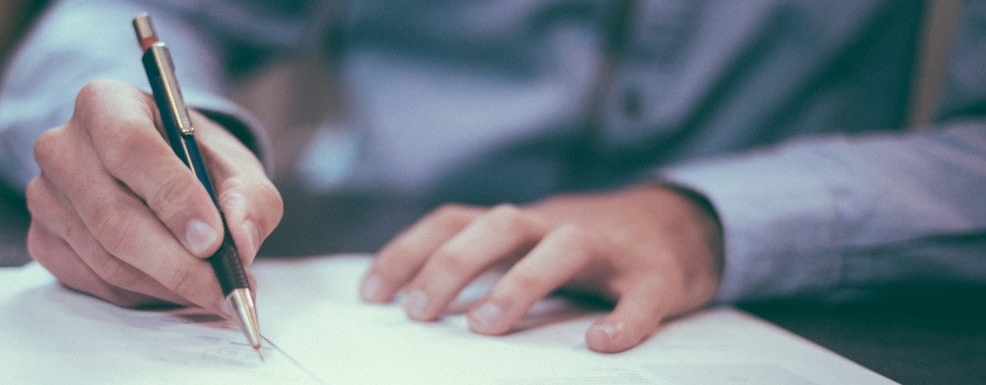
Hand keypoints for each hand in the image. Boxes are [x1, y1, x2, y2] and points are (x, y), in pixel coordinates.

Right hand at [26, 79, 281, 310]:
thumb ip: (249, 198)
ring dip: (166, 284)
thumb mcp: (235, 166)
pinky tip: (174, 286)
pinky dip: (143, 294)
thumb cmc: (196, 162)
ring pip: (106, 258)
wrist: (159, 171)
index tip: (213, 240)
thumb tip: (240, 241)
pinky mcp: (42, 239)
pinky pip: (94, 281)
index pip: (130, 147)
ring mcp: (44, 195)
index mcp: (106, 103)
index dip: (173, 197)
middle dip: (176, 262)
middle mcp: (62, 146)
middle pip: (113, 216)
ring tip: (212, 290)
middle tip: (223, 288)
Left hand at [359, 185, 722, 352]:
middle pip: (500, 225)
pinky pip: (642, 295)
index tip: (371, 294)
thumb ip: (481, 264)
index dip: (408, 252)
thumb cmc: (585, 249)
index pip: (453, 221)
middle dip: (453, 264)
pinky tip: (602, 343)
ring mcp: (609, 249)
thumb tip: (410, 304)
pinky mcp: (657, 276)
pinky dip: (625, 319)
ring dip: (520, 282)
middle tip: (419, 313)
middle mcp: (557, 225)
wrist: (682, 224)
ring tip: (485, 327)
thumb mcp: (527, 246)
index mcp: (519, 224)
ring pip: (564, 247)